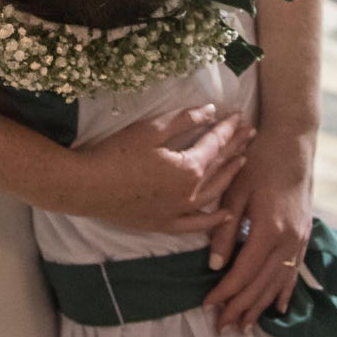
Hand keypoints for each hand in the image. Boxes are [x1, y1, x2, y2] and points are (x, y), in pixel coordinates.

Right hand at [67, 106, 253, 229]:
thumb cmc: (116, 154)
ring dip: (230, 176)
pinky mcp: (164, 224)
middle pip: (219, 167)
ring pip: (213, 194)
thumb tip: (210, 112)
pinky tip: (226, 214)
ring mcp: (178, 212)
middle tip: (249, 133)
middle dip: (235, 147)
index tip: (239, 116)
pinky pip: (195, 224)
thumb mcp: (151, 130)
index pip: (216, 144)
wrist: (87, 187)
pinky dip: (213, 220)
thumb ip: (184, 120)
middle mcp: (191, 193)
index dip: (228, 128)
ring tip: (242, 161)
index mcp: (189, 168)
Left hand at [201, 129, 315, 333]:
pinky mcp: (304, 236)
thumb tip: (213, 265)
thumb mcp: (235, 190)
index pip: (243, 272)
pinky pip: (294, 272)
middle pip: (261, 285)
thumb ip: (225, 229)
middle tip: (222, 327)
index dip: (225, 292)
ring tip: (244, 326)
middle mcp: (288, 240)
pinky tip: (278, 308)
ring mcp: (299, 240)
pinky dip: (284, 292)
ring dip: (260, 306)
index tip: (208, 305)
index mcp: (269, 229)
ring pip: (278, 283)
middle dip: (240, 307)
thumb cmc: (259, 161)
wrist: (293, 143)